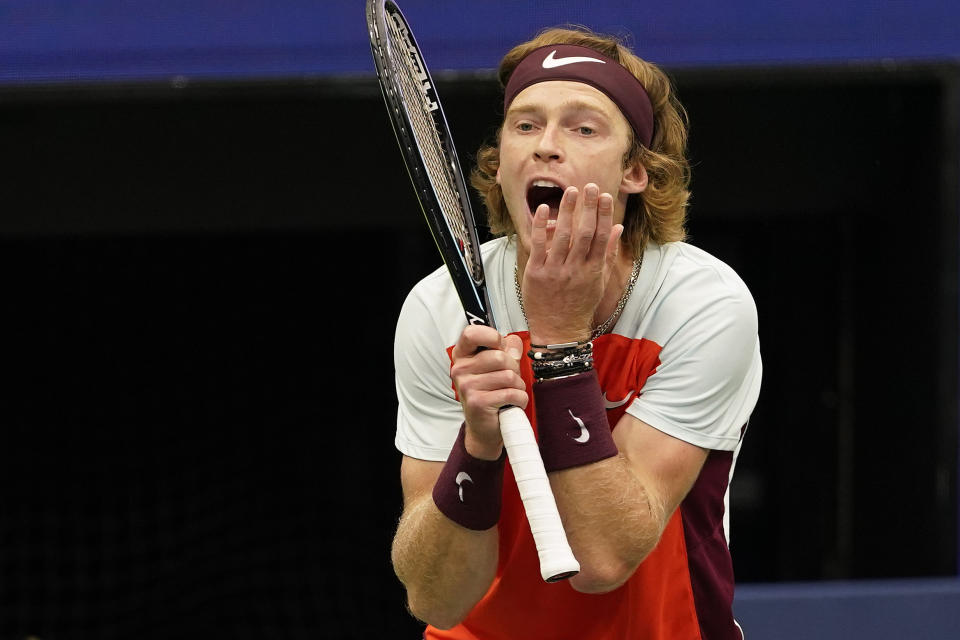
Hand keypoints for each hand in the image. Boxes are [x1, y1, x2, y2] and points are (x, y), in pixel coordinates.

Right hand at [449, 325, 526, 459]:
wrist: (484, 427)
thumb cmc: (490, 394)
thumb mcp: (496, 368)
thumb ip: (506, 351)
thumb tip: (514, 341)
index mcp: (462, 356)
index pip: (472, 333)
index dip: (492, 336)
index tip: (500, 345)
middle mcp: (460, 369)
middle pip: (500, 357)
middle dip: (513, 368)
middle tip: (509, 379)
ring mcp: (467, 386)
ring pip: (509, 376)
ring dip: (518, 386)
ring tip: (509, 392)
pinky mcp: (478, 402)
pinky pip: (512, 393)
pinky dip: (520, 399)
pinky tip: (511, 403)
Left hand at [522, 183, 623, 344]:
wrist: (559, 331)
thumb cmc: (581, 305)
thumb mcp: (600, 281)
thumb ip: (608, 254)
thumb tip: (617, 227)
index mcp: (594, 271)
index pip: (601, 237)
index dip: (604, 215)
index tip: (605, 196)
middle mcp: (576, 269)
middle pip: (584, 233)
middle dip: (588, 208)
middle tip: (590, 186)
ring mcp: (555, 271)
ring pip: (563, 236)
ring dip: (568, 211)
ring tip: (571, 191)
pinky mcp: (536, 273)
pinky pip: (539, 245)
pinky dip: (542, 226)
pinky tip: (545, 209)